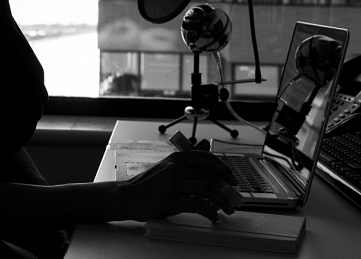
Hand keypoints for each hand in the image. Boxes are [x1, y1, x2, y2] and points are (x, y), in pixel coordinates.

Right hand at [118, 150, 242, 221]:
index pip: (207, 158)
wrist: (128, 196)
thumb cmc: (148, 183)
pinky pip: (198, 205)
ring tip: (226, 209)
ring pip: (207, 189)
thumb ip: (188, 157)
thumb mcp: (168, 165)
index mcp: (177, 157)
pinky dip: (210, 211)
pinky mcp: (171, 201)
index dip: (224, 169)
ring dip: (222, 201)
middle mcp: (176, 167)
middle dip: (226, 189)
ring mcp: (174, 184)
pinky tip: (212, 216)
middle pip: (210, 176)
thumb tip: (204, 143)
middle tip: (232, 199)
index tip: (232, 180)